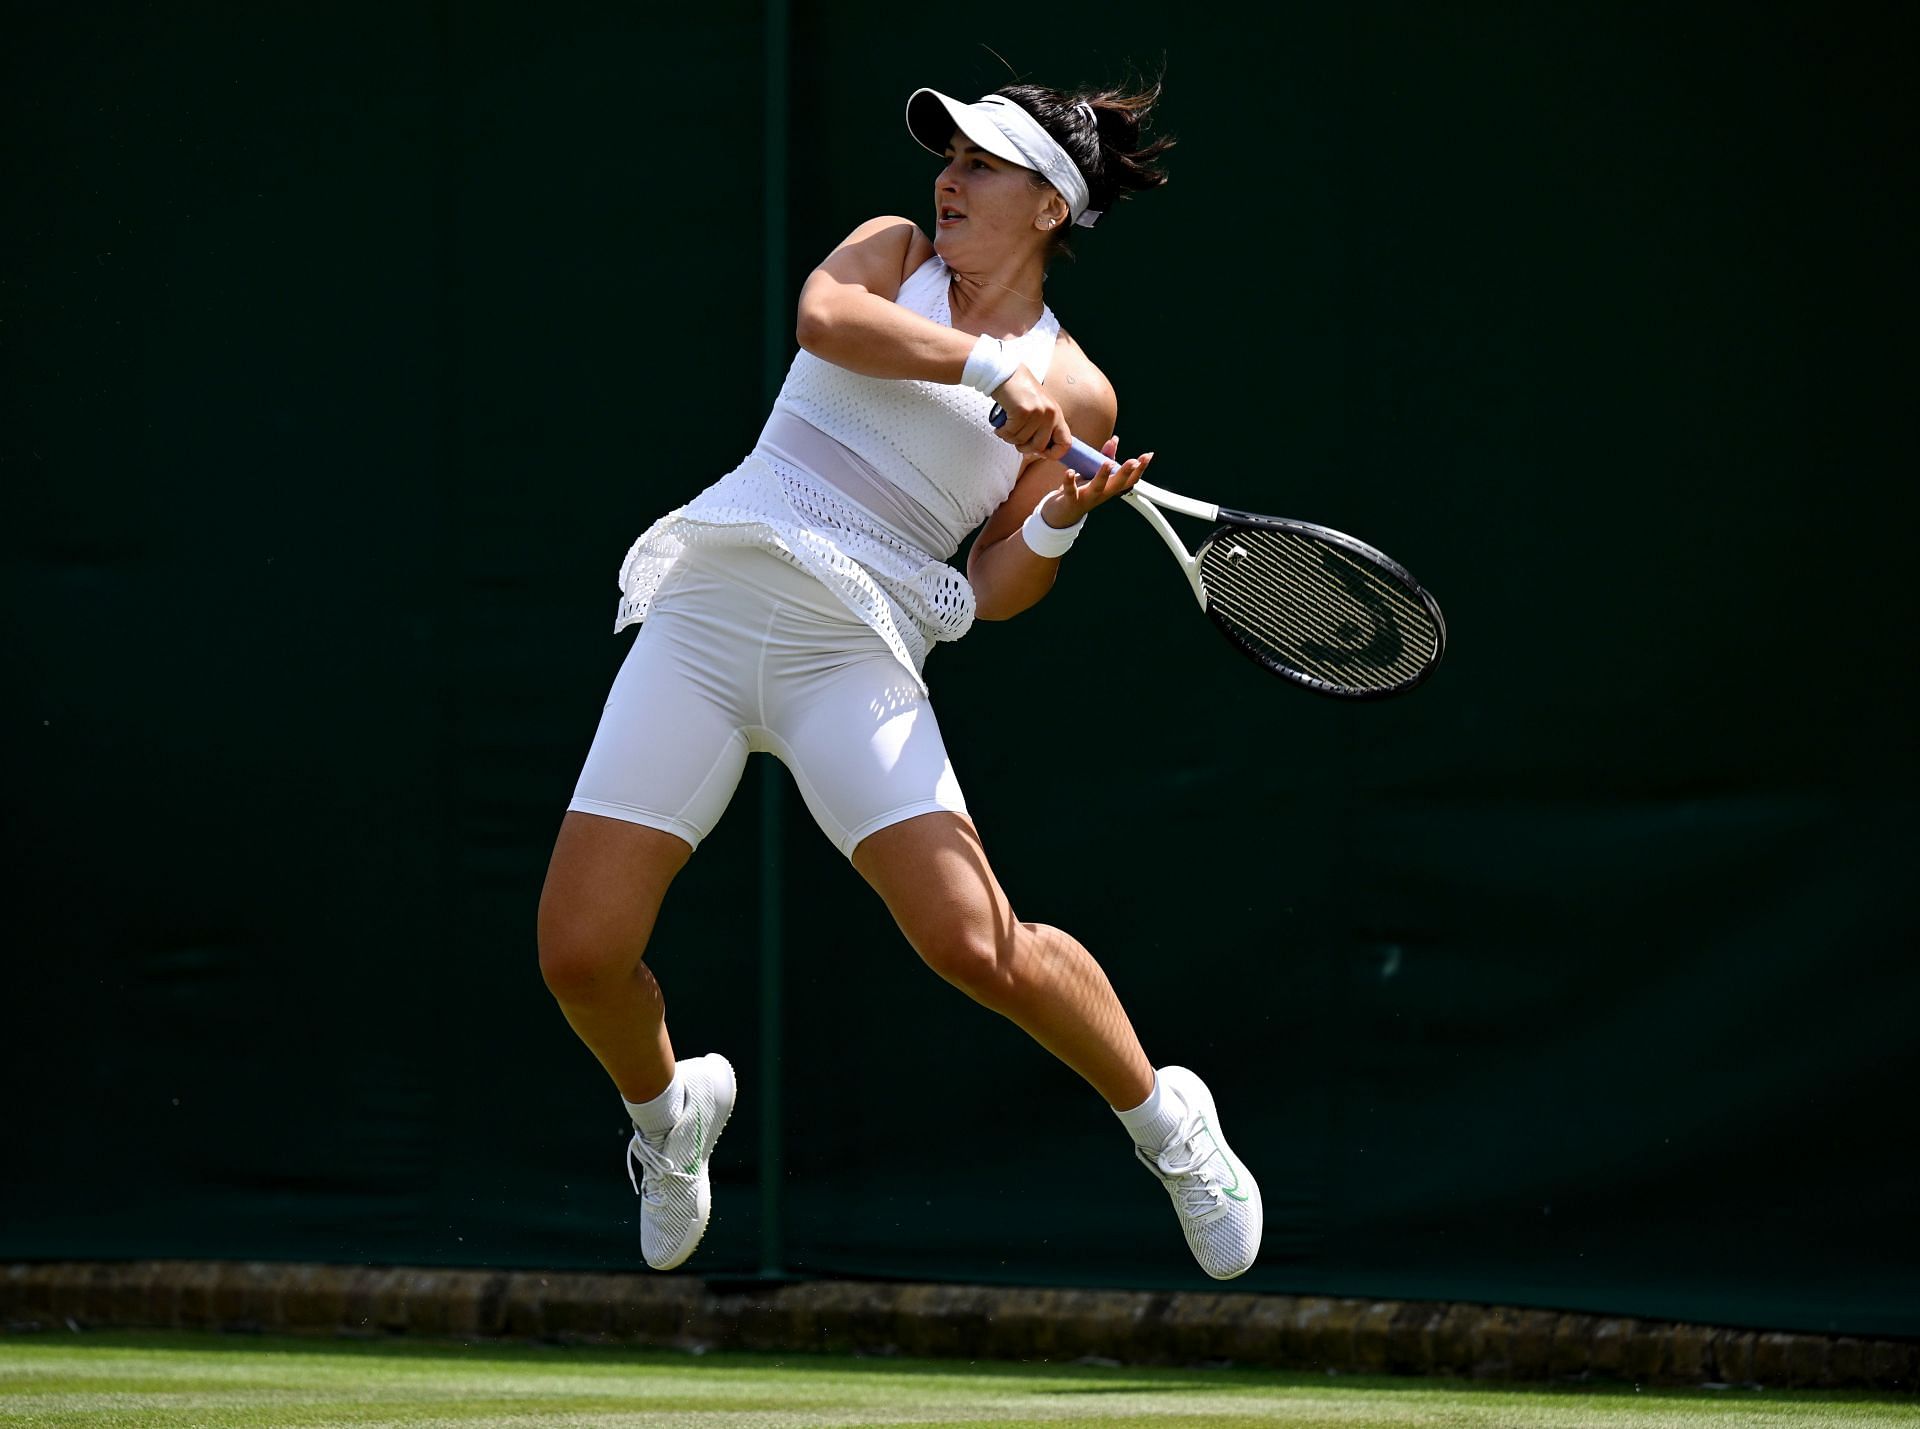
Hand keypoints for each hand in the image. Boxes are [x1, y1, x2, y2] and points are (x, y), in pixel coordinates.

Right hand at [990, 367, 1071, 461]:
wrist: (1005, 374)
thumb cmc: (1019, 393)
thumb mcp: (1039, 409)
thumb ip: (1043, 428)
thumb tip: (1040, 452)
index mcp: (1057, 415)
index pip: (1066, 444)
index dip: (1053, 454)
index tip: (1039, 452)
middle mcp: (1051, 414)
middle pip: (1039, 447)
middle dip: (1024, 448)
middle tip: (1016, 440)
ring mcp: (1038, 412)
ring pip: (1022, 441)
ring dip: (1010, 438)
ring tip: (1006, 427)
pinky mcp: (1023, 412)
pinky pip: (1011, 434)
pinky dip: (1002, 432)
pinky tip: (1000, 426)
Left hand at [1036, 435, 1153, 526]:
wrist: (1061, 515)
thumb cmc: (1080, 491)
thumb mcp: (1094, 474)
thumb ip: (1105, 456)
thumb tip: (1115, 439)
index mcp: (1110, 488)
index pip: (1130, 479)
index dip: (1141, 468)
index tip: (1148, 455)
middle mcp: (1102, 494)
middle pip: (1118, 484)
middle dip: (1127, 472)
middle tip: (1134, 461)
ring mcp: (1087, 498)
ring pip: (1097, 487)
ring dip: (1103, 475)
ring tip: (1108, 463)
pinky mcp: (1071, 500)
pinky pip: (1070, 491)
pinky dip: (1069, 481)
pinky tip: (1069, 472)